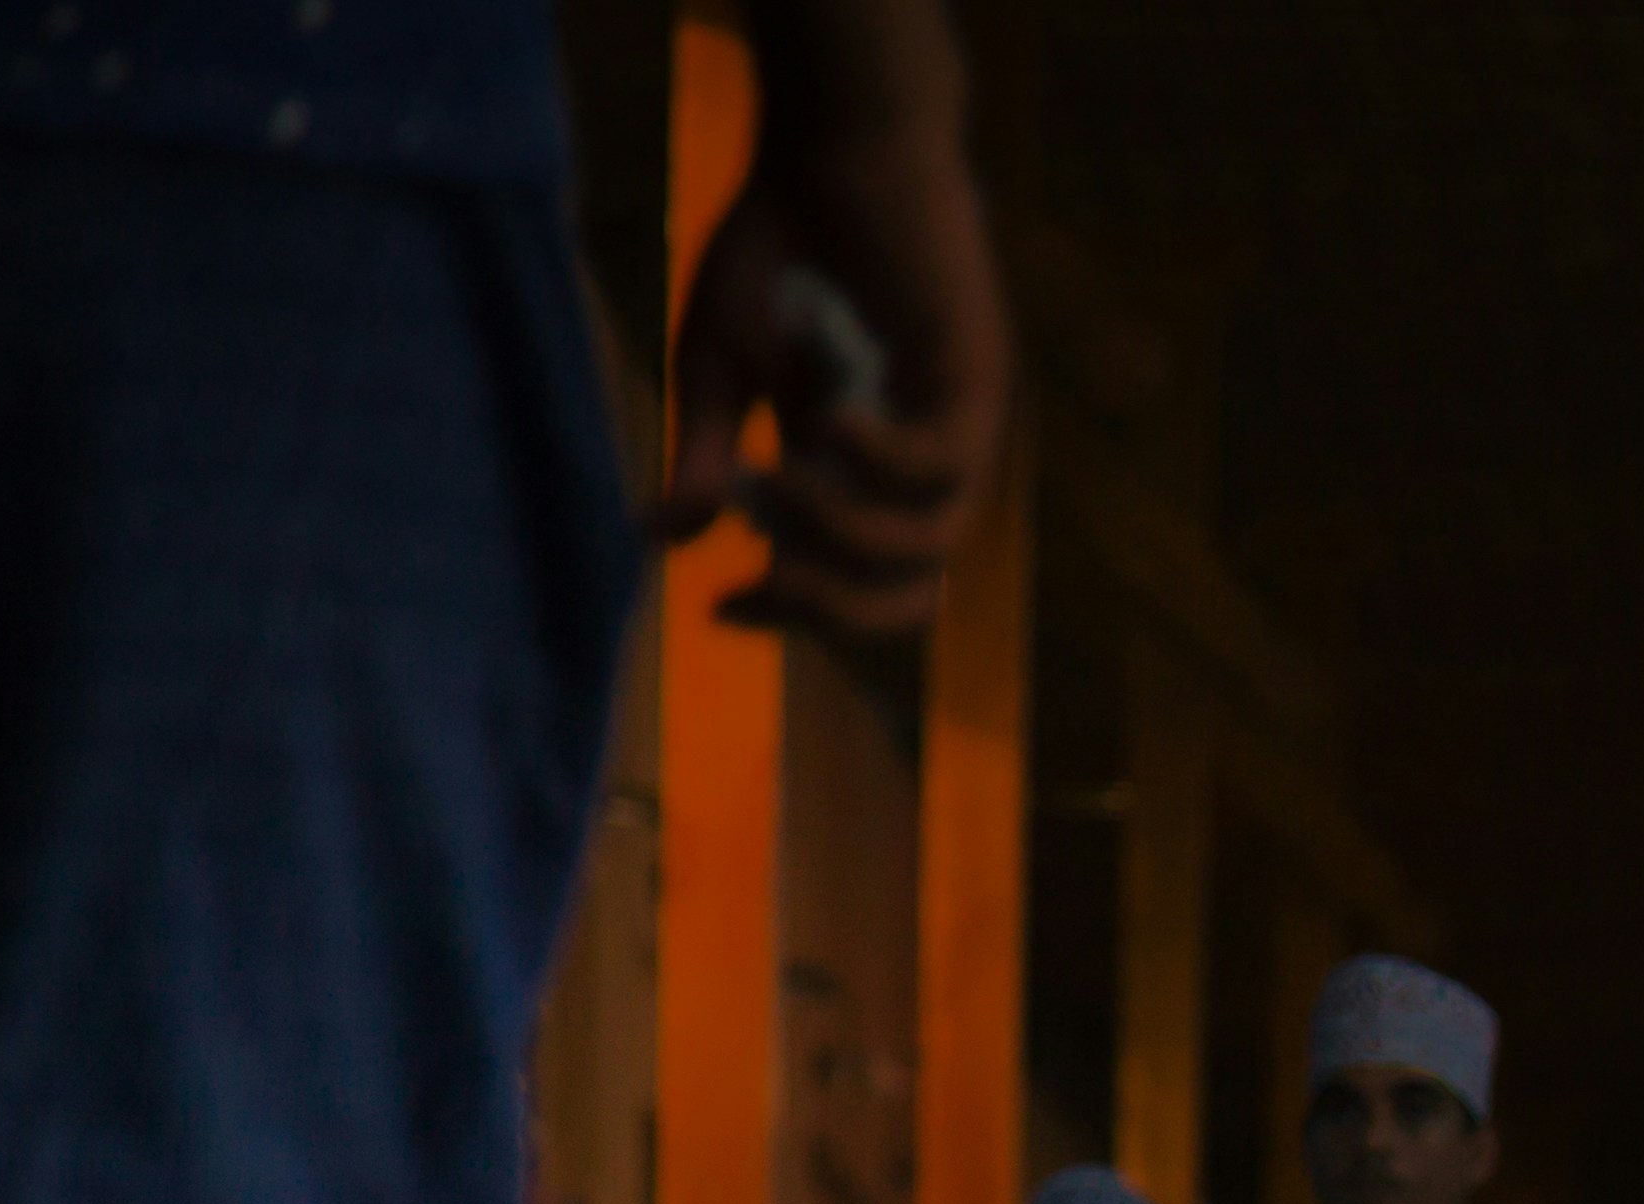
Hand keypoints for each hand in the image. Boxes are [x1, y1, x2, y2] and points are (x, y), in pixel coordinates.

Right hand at [662, 6, 1009, 636]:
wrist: (832, 153)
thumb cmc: (779, 250)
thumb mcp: (719, 360)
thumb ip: (709, 448)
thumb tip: (666, 537)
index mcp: (856, 476)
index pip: (845, 580)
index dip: (791, 611)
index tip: (721, 607)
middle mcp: (915, 468)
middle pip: (906, 591)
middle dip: (833, 605)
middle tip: (767, 582)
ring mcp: (953, 429)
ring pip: (931, 544)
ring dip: (849, 534)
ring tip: (786, 476)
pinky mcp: (977, 385)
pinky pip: (944, 464)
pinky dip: (884, 462)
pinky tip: (832, 422)